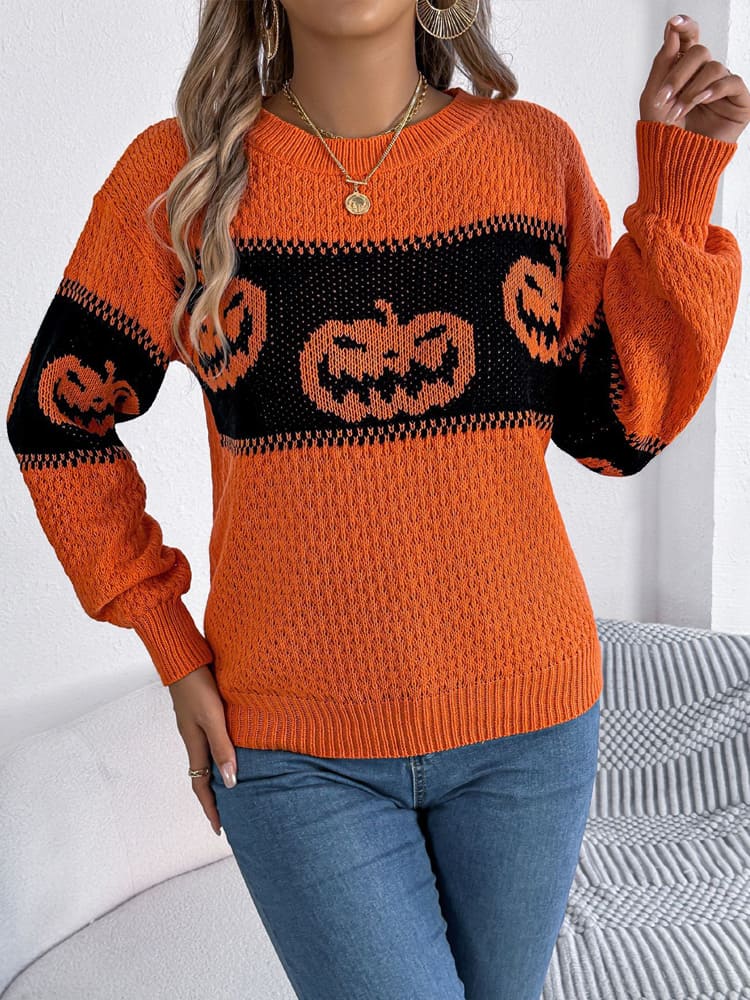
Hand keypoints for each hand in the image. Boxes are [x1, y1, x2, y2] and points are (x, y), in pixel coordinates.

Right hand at [168, 664, 236, 835]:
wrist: (184, 658)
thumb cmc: (199, 686)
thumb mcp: (213, 718)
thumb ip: (223, 747)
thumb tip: (231, 783)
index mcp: (195, 744)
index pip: (202, 786)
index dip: (211, 808)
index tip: (219, 830)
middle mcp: (194, 738)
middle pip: (204, 776)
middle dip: (215, 797)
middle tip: (230, 814)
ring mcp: (196, 726)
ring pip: (208, 759)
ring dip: (218, 776)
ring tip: (233, 787)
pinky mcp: (201, 712)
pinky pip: (211, 742)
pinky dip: (220, 754)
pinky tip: (232, 749)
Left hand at [640, 13, 749, 142]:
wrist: (673, 166)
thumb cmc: (662, 136)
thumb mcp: (654, 97)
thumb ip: (663, 62)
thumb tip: (673, 28)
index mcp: (684, 72)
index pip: (690, 40)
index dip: (685, 27)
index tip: (675, 23)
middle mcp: (705, 76)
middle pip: (700, 51)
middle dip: (679, 73)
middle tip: (664, 96)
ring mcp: (722, 88)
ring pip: (714, 67)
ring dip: (691, 89)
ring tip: (678, 112)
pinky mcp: (738, 102)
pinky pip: (731, 82)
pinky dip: (713, 90)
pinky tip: (700, 102)